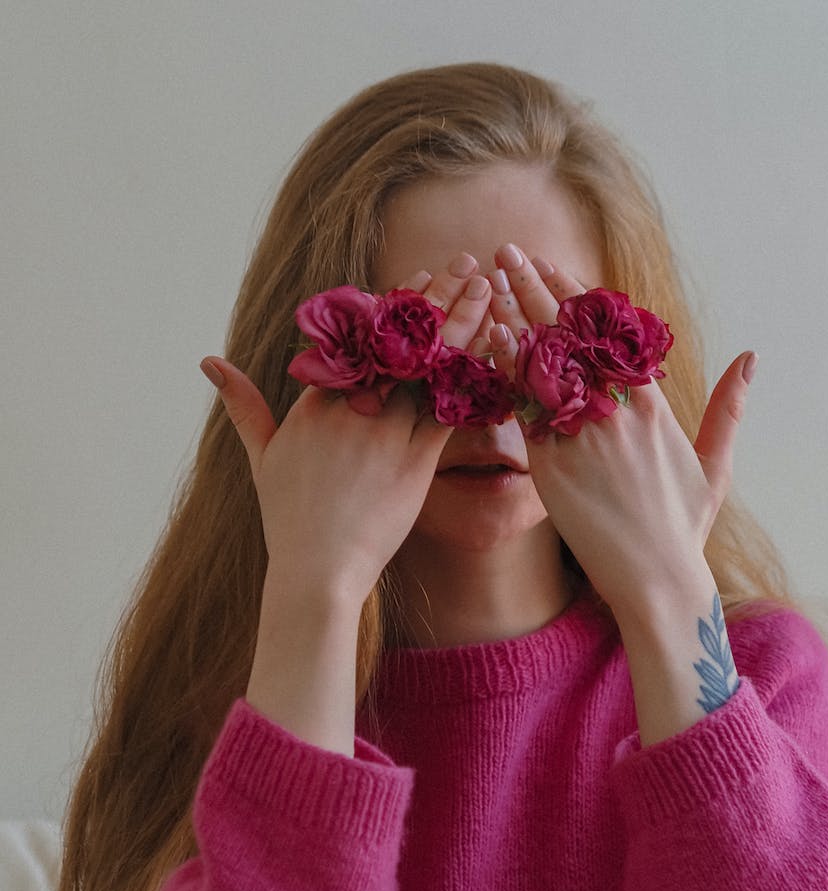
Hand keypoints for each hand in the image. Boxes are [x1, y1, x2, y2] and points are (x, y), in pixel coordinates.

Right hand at [199, 260, 501, 605]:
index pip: (361, 338)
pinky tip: (496, 346)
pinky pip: (450, 408)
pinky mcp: (415, 461)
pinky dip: (473, 376)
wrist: (317, 569)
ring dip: (462, 322)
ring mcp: (385, 432)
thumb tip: (209, 362)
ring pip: (430, 365)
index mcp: (318, 399)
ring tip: (486, 287)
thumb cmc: (289, 517)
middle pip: (400, 339)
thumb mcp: (261, 455)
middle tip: (462, 263)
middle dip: (434, 297)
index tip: (419, 277)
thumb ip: (242, 405)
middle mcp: (352, 406)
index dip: (394, 304)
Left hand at [485, 245, 755, 621]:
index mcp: (653, 405)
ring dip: (511, 317)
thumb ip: (728, 409)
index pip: (610, 334)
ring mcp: (582, 436)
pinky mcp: (552, 466)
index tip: (552, 265)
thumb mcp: (715, 465)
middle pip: (569, 335)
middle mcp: (616, 411)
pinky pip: (523, 410)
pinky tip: (486, 340)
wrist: (655, 578)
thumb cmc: (682, 528)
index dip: (577, 296)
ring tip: (486, 281)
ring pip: (540, 363)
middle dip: (535, 288)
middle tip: (507, 251)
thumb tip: (751, 358)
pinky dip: (505, 372)